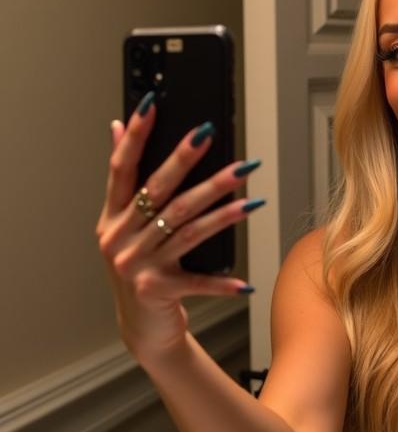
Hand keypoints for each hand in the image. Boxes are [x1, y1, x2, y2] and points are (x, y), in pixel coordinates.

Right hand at [95, 95, 262, 365]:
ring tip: (252, 195)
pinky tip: (246, 280)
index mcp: (111, 217)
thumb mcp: (124, 226)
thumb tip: (115, 126)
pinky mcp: (158, 290)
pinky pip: (199, 280)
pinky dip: (223, 282)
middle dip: (187, 160)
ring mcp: (137, 265)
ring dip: (223, 210)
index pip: (121, 168)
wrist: (143, 327)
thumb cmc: (141, 269)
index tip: (150, 104)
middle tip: (211, 134)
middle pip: (160, 192)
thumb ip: (123, 180)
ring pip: (187, 228)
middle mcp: (120, 238)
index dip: (134, 136)